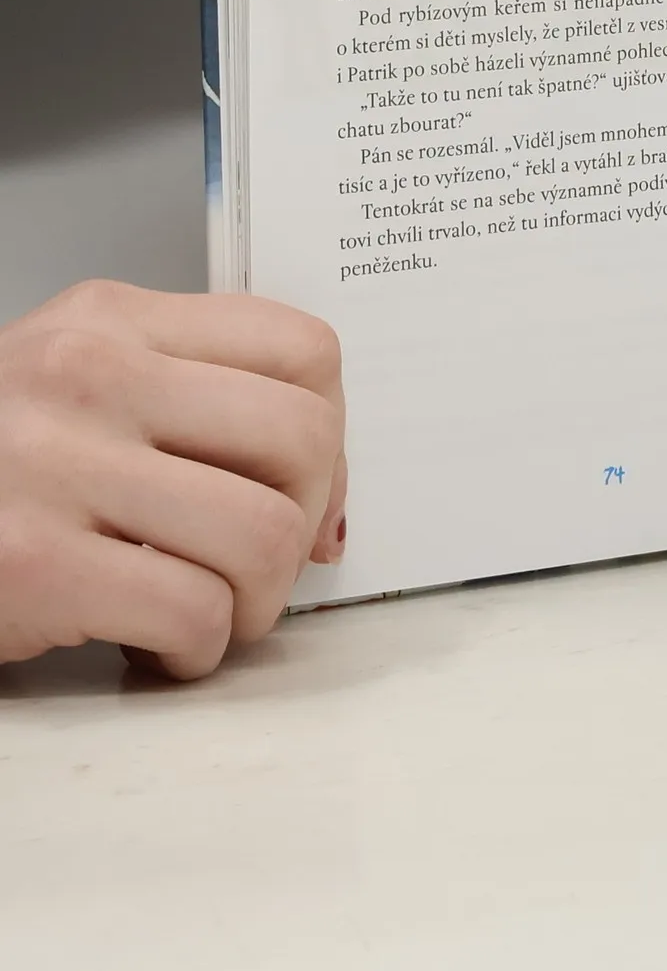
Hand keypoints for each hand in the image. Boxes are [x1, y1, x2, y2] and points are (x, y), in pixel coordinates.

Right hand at [0, 281, 345, 679]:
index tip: (306, 489)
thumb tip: (326, 505)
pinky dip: (200, 649)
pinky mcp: (30, 566)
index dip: (332, 434)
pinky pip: (194, 612)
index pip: (304, 349)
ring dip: (259, 599)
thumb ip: (193, 408)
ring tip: (213, 611)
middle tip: (262, 562)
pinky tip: (161, 647)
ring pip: (265, 533)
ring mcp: (54, 467)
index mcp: (112, 320)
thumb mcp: (77, 392)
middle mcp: (88, 375)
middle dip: (307, 519)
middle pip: (302, 438)